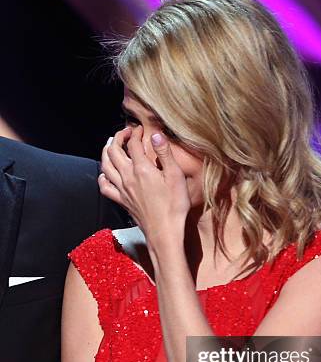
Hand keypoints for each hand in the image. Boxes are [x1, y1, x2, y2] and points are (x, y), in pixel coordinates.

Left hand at [98, 125, 190, 250]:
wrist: (165, 232)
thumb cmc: (174, 206)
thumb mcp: (176, 177)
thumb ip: (165, 154)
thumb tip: (157, 135)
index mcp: (142, 169)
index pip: (133, 144)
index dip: (135, 133)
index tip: (140, 129)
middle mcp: (128, 177)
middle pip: (114, 151)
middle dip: (118, 137)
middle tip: (126, 133)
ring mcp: (123, 190)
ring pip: (105, 166)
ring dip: (106, 152)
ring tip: (111, 145)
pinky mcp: (122, 201)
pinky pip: (105, 187)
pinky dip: (102, 177)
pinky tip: (106, 173)